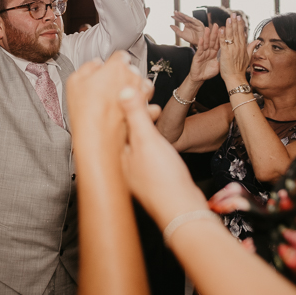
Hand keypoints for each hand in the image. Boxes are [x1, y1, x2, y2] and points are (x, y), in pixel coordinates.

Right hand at [67, 52, 153, 154]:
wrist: (98, 142)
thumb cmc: (85, 112)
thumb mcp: (74, 83)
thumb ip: (87, 68)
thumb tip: (96, 64)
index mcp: (117, 67)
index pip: (120, 56)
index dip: (113, 63)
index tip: (109, 69)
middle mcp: (133, 79)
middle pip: (133, 71)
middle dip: (124, 77)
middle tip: (110, 87)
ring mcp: (142, 96)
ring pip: (144, 86)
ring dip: (135, 90)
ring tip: (121, 100)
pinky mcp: (147, 112)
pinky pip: (149, 105)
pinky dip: (143, 108)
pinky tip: (130, 113)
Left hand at [118, 84, 207, 227]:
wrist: (183, 210)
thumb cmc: (164, 182)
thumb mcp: (147, 140)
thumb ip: (135, 114)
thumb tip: (123, 90)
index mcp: (114, 152)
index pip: (112, 119)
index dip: (121, 101)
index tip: (131, 86)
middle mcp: (120, 161)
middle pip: (122, 127)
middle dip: (133, 109)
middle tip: (144, 93)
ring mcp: (134, 169)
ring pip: (134, 137)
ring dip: (144, 121)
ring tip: (154, 110)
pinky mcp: (149, 174)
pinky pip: (145, 147)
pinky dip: (151, 136)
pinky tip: (160, 133)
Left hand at [170, 11, 205, 45]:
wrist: (199, 43)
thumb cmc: (192, 38)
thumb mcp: (182, 34)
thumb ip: (176, 30)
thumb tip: (170, 25)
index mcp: (187, 24)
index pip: (181, 20)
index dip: (176, 17)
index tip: (171, 16)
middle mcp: (190, 22)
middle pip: (184, 18)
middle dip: (179, 15)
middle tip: (174, 12)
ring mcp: (195, 23)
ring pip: (188, 18)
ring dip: (183, 15)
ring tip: (178, 13)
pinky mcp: (199, 24)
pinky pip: (194, 20)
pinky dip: (190, 18)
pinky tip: (185, 16)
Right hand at [188, 24, 220, 81]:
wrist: (200, 78)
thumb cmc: (209, 71)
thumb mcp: (219, 64)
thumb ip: (223, 57)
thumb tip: (232, 52)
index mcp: (215, 52)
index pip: (219, 43)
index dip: (222, 36)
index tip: (225, 29)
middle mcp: (209, 51)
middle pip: (212, 40)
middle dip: (214, 33)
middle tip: (216, 25)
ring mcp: (203, 53)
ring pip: (205, 43)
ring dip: (206, 36)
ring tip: (208, 28)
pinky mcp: (197, 56)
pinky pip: (200, 50)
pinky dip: (200, 44)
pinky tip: (201, 39)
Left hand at [218, 15, 257, 85]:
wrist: (236, 78)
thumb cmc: (240, 69)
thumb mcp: (248, 57)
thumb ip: (251, 47)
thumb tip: (257, 41)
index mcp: (243, 47)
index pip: (241, 33)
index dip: (240, 25)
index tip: (239, 17)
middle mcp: (238, 47)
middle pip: (236, 32)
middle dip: (235, 22)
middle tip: (233, 14)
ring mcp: (232, 50)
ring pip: (231, 36)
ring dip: (229, 26)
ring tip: (228, 18)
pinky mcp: (225, 54)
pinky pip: (223, 43)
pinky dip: (222, 36)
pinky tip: (221, 29)